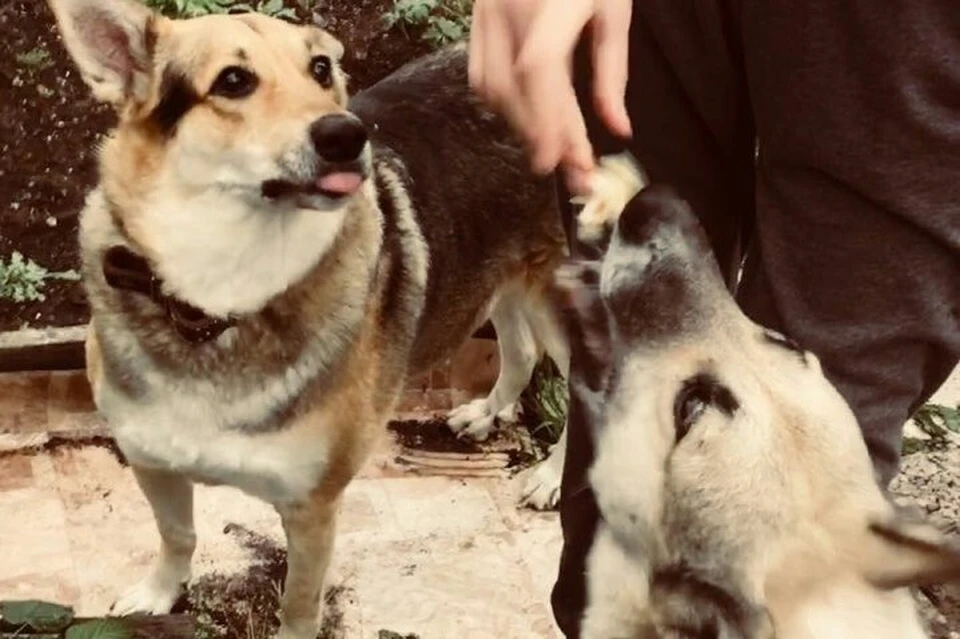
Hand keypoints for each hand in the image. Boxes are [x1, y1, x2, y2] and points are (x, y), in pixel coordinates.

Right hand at [469, 0, 632, 191]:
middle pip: (512, 87)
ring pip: (490, 86)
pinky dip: (502, 104)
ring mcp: (485, 12)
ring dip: (520, 123)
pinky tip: (525, 118)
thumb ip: (612, 73)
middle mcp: (508, 8)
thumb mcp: (613, 10)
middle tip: (572, 171)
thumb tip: (618, 130)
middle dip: (540, 135)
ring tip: (552, 146)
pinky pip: (479, 74)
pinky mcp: (475, 18)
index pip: (538, 67)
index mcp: (551, 3)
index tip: (561, 163)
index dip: (545, 118)